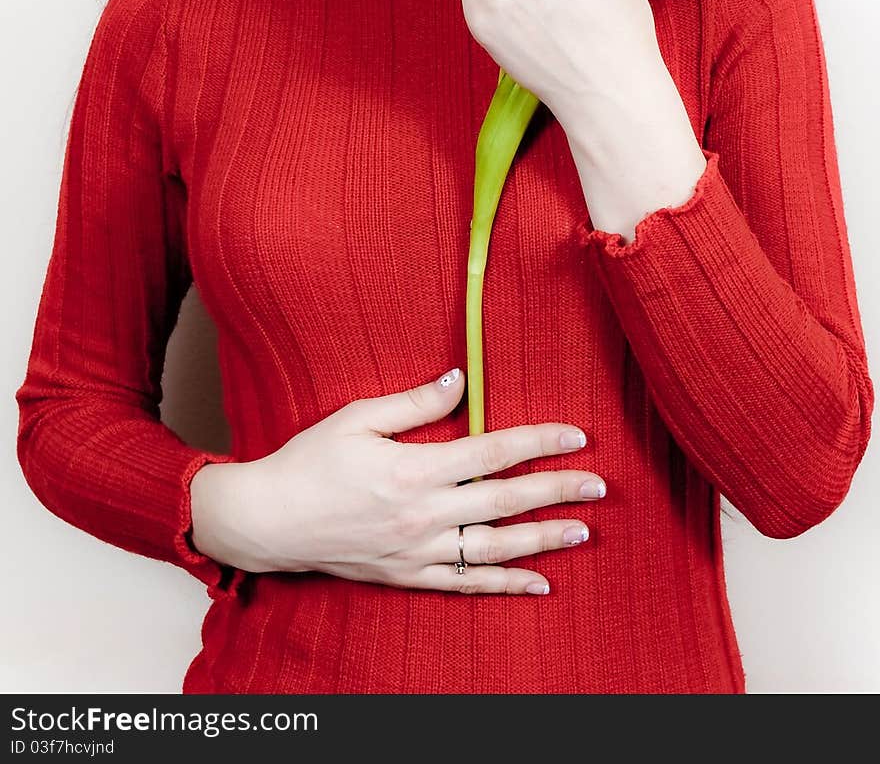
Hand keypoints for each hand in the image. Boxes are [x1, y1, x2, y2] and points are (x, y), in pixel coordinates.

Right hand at [204, 368, 605, 595]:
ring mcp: (418, 551)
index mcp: (414, 468)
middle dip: (557, 491)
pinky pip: (466, 584)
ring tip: (583, 532)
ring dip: (543, 539)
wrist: (269, 521)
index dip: (538, 442)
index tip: (575, 435)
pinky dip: (505, 585)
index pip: (493, 452)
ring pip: (495, 548)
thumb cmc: (310, 463)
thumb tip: (462, 379)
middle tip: (599, 485)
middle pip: (505, 502)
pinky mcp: (408, 576)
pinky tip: (539, 582)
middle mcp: (424, 514)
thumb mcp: (358, 417)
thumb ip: (414, 402)